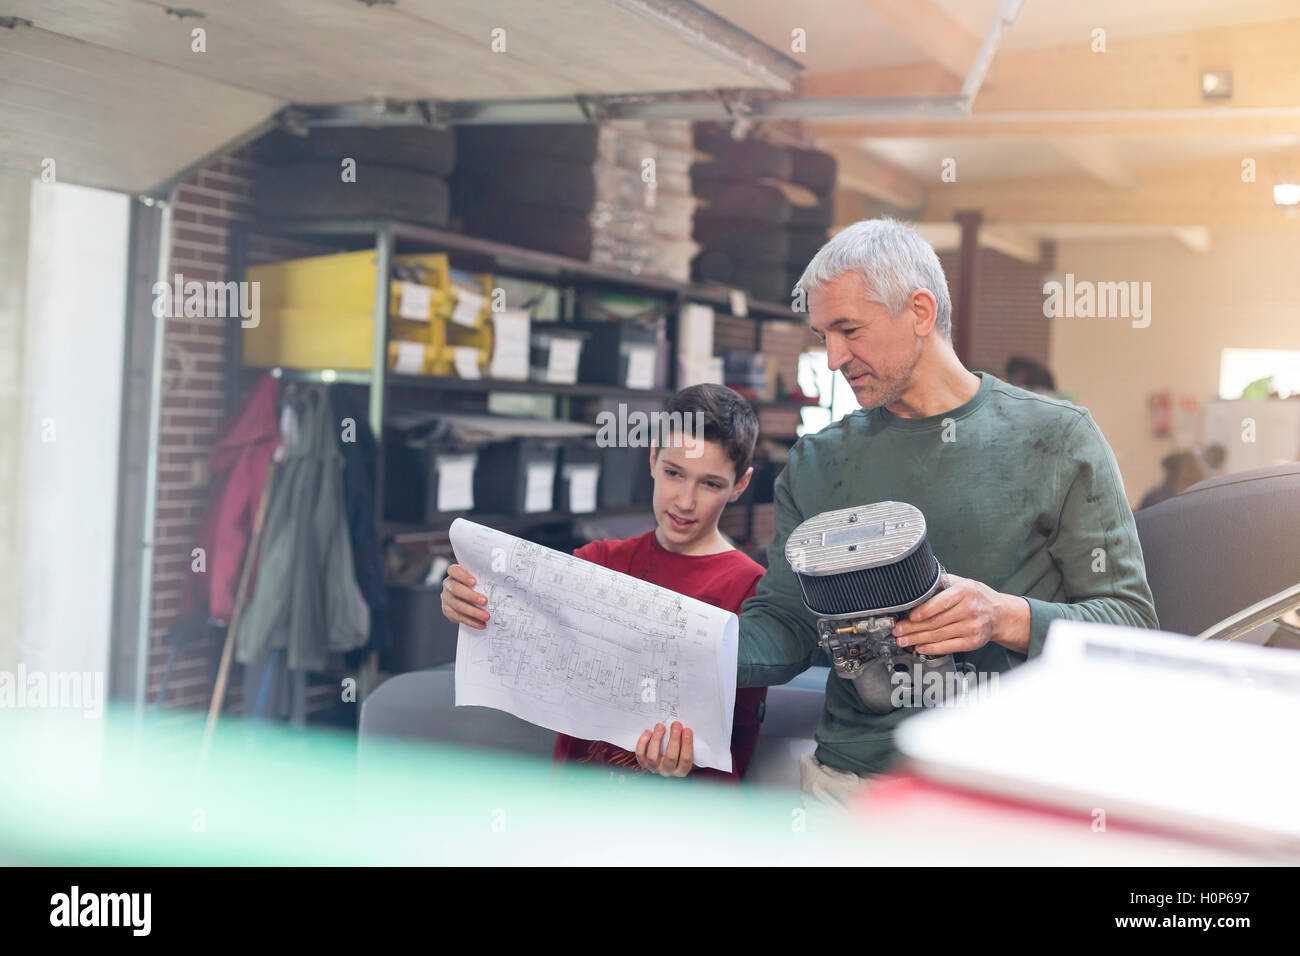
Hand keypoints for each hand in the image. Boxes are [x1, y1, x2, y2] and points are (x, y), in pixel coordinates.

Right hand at [440, 564, 490, 629]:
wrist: (466, 597)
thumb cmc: (477, 584)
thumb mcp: (479, 578)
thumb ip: (485, 577)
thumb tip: (504, 577)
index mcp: (454, 573)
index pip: (454, 571)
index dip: (463, 576)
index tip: (474, 582)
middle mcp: (448, 584)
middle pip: (456, 589)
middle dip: (471, 596)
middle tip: (485, 601)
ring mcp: (446, 598)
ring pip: (457, 605)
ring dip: (473, 612)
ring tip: (486, 616)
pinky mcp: (447, 610)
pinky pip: (459, 617)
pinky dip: (471, 622)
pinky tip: (481, 624)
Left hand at [635, 721, 693, 777]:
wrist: (665, 755)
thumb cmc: (678, 750)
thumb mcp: (685, 749)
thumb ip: (686, 741)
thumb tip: (686, 728)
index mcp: (682, 770)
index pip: (686, 759)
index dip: (687, 744)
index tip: (687, 730)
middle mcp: (667, 771)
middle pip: (671, 757)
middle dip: (674, 739)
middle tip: (676, 725)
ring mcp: (654, 768)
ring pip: (653, 757)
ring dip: (656, 740)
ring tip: (660, 726)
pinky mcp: (644, 763)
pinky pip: (640, 754)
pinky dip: (643, 742)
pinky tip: (649, 732)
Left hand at [893, 573, 1028, 655]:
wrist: (1000, 614)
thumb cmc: (978, 597)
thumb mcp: (963, 583)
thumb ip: (942, 583)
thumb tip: (918, 585)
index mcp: (965, 592)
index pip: (939, 603)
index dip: (922, 611)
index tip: (908, 616)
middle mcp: (970, 610)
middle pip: (935, 622)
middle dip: (912, 628)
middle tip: (897, 631)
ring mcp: (972, 627)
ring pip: (938, 635)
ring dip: (917, 639)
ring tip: (903, 640)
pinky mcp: (973, 642)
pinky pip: (948, 646)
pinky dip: (931, 648)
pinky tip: (920, 648)